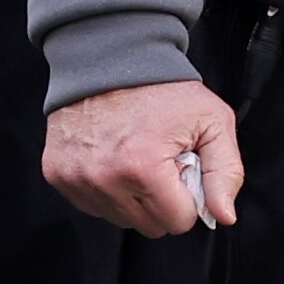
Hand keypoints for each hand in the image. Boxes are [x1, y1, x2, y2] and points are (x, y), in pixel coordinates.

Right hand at [49, 78, 240, 236]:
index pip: (178, 221)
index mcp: (144, 168)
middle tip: (162, 162)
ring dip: (135, 197)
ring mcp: (77, 179)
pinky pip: (93, 206)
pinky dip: (108, 190)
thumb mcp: (213, 121)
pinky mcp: (58, 174)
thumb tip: (224, 216)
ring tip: (138, 158)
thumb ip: (225, 172)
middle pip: (150, 226)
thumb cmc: (162, 88)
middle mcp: (105, 179)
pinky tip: (115, 159)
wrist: (109, 57)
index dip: (188, 196)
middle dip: (163, 200)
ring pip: (121, 220)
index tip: (182, 167)